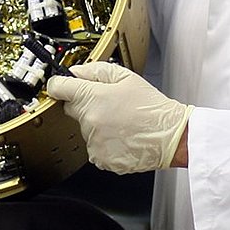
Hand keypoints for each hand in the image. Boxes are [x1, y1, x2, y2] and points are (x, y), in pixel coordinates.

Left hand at [46, 61, 190, 173]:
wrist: (171, 136)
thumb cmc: (152, 107)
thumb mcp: (126, 77)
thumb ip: (95, 70)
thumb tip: (75, 72)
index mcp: (92, 97)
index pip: (58, 88)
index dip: (59, 85)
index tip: (62, 86)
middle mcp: (89, 120)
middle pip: (72, 109)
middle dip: (85, 105)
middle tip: (109, 105)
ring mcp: (93, 141)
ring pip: (85, 129)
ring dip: (97, 125)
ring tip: (121, 122)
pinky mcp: (100, 158)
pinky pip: (94, 147)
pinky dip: (104, 143)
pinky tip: (121, 136)